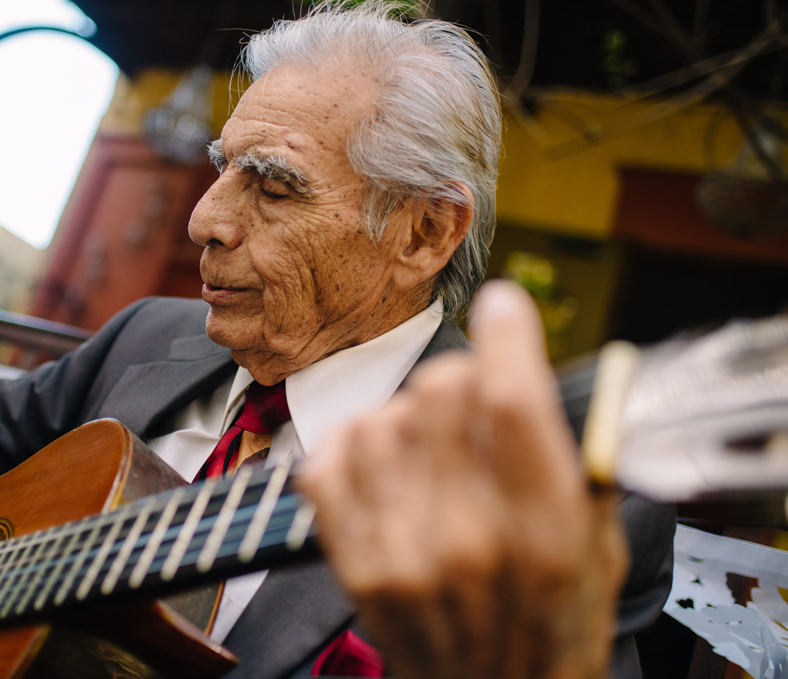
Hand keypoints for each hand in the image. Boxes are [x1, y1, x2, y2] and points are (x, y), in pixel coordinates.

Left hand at [298, 281, 628, 678]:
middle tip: (469, 401)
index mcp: (544, 530)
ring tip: (426, 447)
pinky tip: (379, 462)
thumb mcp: (597, 544)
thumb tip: (538, 369)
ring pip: (378, 418)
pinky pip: (327, 461)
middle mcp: (468, 539)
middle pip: (438, 392)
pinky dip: (350, 446)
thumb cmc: (554, 619)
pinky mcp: (355, 564)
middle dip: (459, 377)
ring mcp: (402, 553)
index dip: (505, 336)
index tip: (503, 307)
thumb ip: (574, 459)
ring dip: (404, 416)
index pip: (510, 401)